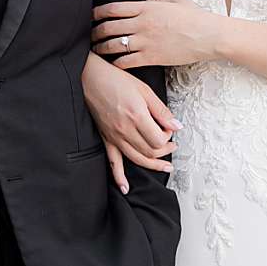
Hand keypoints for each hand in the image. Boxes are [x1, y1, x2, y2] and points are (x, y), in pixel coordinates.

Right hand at [81, 50, 177, 192]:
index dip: (168, 137)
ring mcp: (114, 137)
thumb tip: (176, 125)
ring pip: (137, 159)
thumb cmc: (115, 80)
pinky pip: (113, 162)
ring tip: (165, 167)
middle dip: (165, 150)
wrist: (89, 78)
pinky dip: (119, 177)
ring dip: (153, 165)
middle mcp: (125, 130)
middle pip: (150, 151)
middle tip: (172, 145)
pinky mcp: (106, 138)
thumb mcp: (144, 90)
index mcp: (137, 117)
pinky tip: (125, 187)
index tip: (170, 130)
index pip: (159, 140)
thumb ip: (161, 110)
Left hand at [92, 0, 220, 72]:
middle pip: (109, 27)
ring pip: (113, 45)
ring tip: (96, 50)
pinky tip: (112, 63)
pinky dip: (116, 63)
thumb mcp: (174, 1)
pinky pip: (126, 61)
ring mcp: (145, 41)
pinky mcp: (151, 57)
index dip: (98, 13)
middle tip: (89, 35)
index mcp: (146, 8)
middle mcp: (142, 24)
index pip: (113, 8)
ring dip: (101, 48)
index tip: (91, 16)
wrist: (209, 36)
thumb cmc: (194, 17)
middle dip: (95, 32)